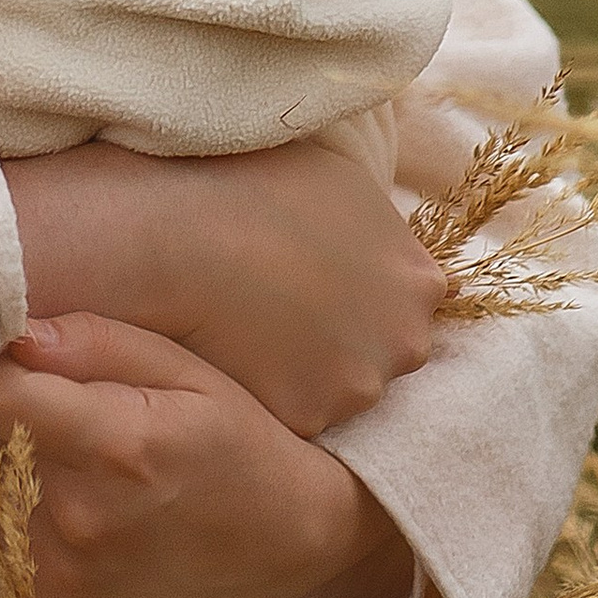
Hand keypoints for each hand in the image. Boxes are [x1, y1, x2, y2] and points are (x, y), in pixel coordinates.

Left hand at [0, 313, 390, 597]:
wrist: (284, 541)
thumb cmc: (237, 438)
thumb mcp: (185, 369)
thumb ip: (97, 343)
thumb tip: (17, 334)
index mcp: (116, 446)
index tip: (17, 365)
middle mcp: (82, 516)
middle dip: (10, 421)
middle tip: (64, 416)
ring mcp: (66, 571)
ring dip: (13, 472)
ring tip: (81, 466)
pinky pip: (4, 541)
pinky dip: (24, 519)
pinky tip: (79, 509)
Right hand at [2, 139, 443, 437]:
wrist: (180, 232)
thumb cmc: (251, 186)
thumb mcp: (340, 179)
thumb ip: (378, 225)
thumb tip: (384, 237)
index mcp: (417, 279)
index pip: (409, 299)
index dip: (361, 290)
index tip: (320, 280)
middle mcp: (404, 340)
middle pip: (380, 349)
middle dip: (342, 335)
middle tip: (283, 305)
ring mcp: (357, 385)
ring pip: (334, 386)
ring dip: (303, 367)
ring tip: (249, 326)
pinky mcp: (306, 418)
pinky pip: (287, 410)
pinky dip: (264, 389)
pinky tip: (231, 351)